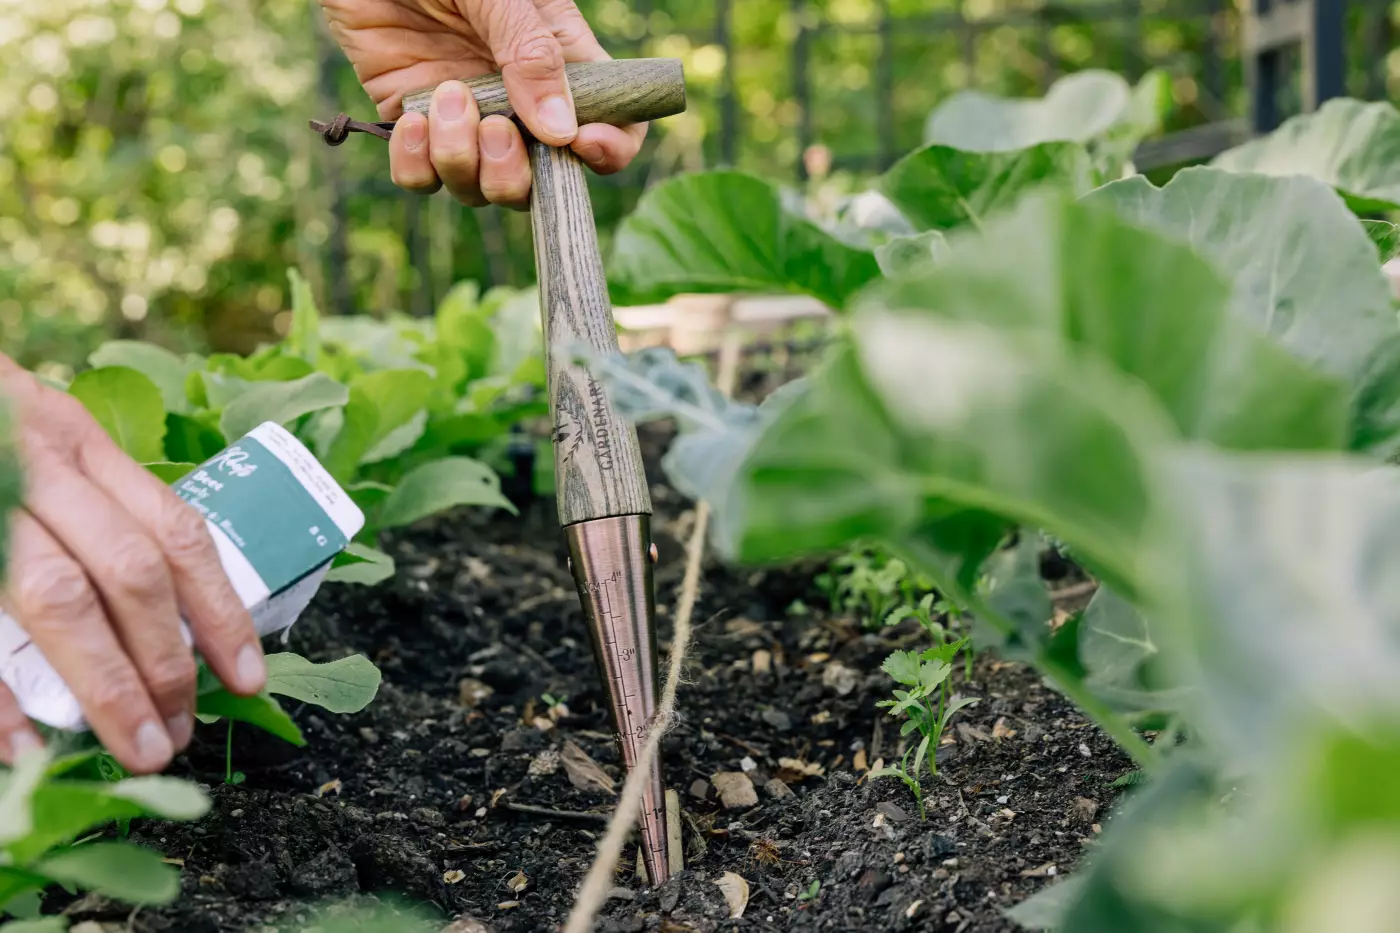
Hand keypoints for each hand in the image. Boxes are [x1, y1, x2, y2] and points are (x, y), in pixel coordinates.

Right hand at [0, 356, 265, 772]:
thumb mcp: (43, 448)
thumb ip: (99, 515)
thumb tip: (170, 622)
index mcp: (81, 447)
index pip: (175, 531)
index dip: (219, 609)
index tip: (248, 677)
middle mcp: (38, 471)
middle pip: (128, 570)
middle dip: (165, 661)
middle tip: (182, 733)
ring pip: (59, 597)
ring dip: (108, 685)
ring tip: (141, 747)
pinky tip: (25, 745)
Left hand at [321, 0, 646, 208]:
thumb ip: (530, 54)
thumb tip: (561, 132)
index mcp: (559, 63)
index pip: (612, 126)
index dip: (609, 152)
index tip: (581, 144)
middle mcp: (518, 103)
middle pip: (543, 183)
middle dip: (518, 175)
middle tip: (494, 128)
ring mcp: (466, 119)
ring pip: (481, 188)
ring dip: (462, 161)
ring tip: (444, 98)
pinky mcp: (414, 124)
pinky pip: (423, 179)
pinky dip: (417, 164)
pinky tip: (412, 120)